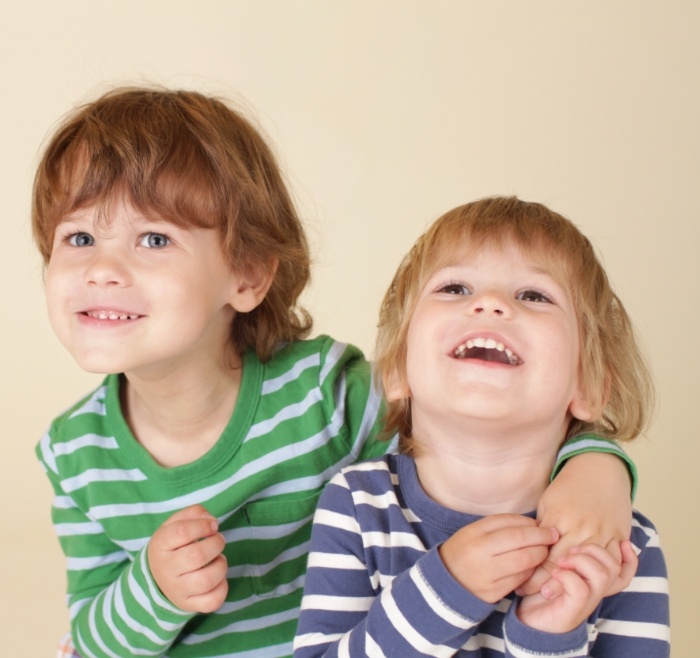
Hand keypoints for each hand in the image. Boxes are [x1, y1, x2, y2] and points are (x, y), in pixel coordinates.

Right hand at [148, 504, 228, 612]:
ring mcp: (177, 590)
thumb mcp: (176, 523)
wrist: (157, 577)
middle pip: (197, 556)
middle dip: (216, 543)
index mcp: (160, 545)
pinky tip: (217, 578)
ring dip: (221, 565)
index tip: (212, 525)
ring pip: (206, 580)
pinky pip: (212, 601)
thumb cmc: (174, 544)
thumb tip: (211, 521)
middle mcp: (166, 569)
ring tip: (217, 559)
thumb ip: (194, 513)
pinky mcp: (189, 605)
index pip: (182, 532)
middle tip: (217, 540)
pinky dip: (222, 587)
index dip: (203, 525)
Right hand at [438, 514, 557, 603]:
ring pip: (524, 563)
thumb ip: (501, 524)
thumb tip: (533, 523)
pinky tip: (531, 565)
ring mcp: (487, 576)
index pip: (512, 527)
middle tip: (552, 537)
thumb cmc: (465, 549)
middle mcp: (481, 556)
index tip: (545, 525)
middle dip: (541, 540)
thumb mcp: (475, 530)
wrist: (446, 580)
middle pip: (521, 545)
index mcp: (475, 536)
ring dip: (539, 555)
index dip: (533, 526)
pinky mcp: (493, 593)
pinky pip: (520, 580)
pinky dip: (530, 571)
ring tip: (543, 550)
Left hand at [516, 540, 637, 632]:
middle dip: (595, 550)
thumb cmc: (539, 590)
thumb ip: (568, 551)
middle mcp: (595, 592)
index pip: (624, 571)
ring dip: (580, 561)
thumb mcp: (554, 565)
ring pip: (602, 575)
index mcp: (594, 581)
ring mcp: (586, 602)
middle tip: (572, 549)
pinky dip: (567, 576)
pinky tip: (555, 573)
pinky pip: (581, 588)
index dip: (630, 559)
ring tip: (561, 561)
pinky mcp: (573, 610)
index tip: (623, 543)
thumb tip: (570, 530)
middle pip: (614, 568)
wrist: (529, 621)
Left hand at [518, 452, 632, 596]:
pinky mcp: (619, 535)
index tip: (522, 587)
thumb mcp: (548, 504)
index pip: (546, 556)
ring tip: (560, 596)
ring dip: (577, 583)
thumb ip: (541, 528)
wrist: (599, 470)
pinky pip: (615, 562)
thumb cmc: (568, 487)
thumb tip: (528, 550)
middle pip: (566, 565)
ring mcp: (604, 532)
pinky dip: (603, 574)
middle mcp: (583, 528)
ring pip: (591, 568)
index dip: (535, 575)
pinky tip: (590, 583)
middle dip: (550, 584)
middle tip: (533, 597)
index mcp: (561, 520)